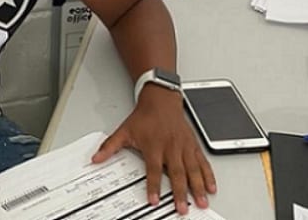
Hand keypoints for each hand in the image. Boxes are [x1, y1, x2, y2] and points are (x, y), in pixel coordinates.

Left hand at [91, 85, 215, 214]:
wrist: (161, 99)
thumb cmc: (144, 116)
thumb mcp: (124, 130)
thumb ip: (110, 146)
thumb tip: (96, 158)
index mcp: (154, 145)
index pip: (153, 169)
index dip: (153, 185)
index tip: (154, 200)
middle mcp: (171, 147)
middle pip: (177, 173)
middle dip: (180, 192)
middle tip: (182, 208)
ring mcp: (184, 147)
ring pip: (193, 169)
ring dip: (198, 187)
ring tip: (202, 202)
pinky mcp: (192, 145)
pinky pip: (202, 162)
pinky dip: (208, 175)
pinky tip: (211, 187)